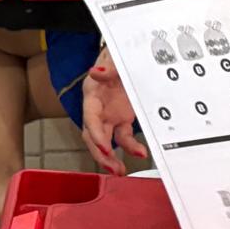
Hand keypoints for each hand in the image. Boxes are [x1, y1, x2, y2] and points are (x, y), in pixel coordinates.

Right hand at [81, 48, 146, 175]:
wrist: (122, 57)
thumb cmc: (114, 58)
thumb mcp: (113, 58)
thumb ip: (107, 67)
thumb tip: (95, 72)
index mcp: (92, 95)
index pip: (90, 119)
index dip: (96, 134)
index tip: (105, 146)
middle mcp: (98, 109)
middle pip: (94, 136)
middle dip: (101, 154)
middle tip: (113, 167)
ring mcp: (110, 115)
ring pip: (107, 141)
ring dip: (112, 158)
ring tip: (120, 171)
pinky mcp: (122, 118)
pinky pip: (124, 136)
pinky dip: (130, 147)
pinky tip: (139, 154)